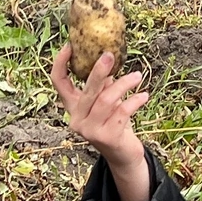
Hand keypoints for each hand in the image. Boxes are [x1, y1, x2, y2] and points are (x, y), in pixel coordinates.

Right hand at [50, 43, 147, 179]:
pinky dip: (134, 101)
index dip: (60, 63)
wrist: (122, 155)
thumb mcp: (105, 103)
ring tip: (137, 76)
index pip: (58, 82)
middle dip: (99, 71)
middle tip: (110, 55)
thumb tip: (108, 58)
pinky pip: (122, 111)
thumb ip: (102, 86)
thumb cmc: (114, 123)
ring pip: (106, 99)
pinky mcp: (107, 137)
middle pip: (87, 90)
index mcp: (72, 106)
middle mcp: (77, 118)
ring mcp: (90, 130)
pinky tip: (143, 95)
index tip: (70, 45)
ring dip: (124, 85)